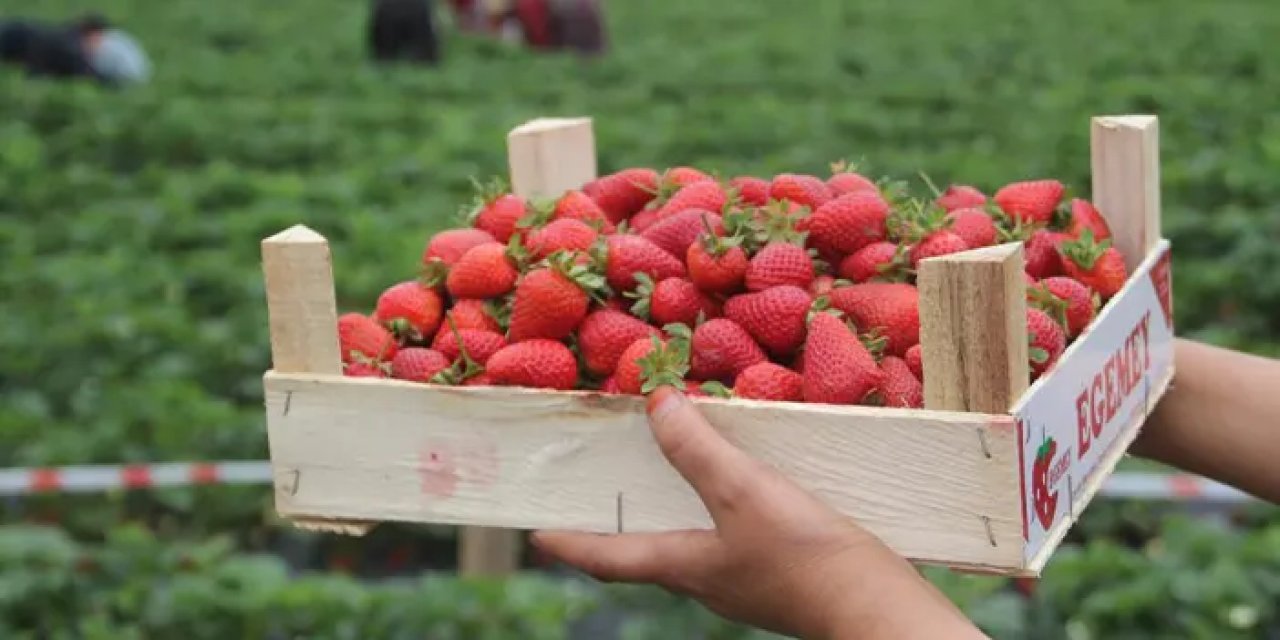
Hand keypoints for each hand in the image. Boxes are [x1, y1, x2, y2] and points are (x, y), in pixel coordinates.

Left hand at [532, 386, 984, 638]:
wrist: (877, 608)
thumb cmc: (805, 556)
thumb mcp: (745, 492)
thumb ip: (697, 450)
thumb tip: (655, 405)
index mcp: (683, 567)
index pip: (608, 557)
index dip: (571, 542)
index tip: (537, 532)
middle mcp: (705, 582)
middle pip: (645, 552)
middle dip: (619, 524)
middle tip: (599, 494)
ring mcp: (743, 583)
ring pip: (688, 545)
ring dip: (669, 513)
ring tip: (663, 479)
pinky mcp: (778, 576)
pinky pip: (730, 539)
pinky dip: (716, 510)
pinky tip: (740, 489)